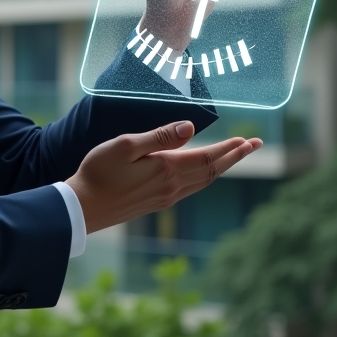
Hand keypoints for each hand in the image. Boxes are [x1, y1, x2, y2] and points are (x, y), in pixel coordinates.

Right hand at [65, 121, 261, 233]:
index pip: (207, 158)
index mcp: (166, 169)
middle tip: (254, 145)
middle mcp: (171, 187)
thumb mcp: (125, 146)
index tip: (248, 140)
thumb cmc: (98, 172)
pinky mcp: (155, 203)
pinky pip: (189, 189)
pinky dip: (204, 178)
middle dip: (234, 157)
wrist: (82, 208)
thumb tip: (190, 128)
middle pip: (211, 172)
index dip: (229, 149)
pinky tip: (202, 174)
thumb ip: (158, 137)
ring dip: (221, 168)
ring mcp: (164, 198)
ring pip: (202, 182)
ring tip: (234, 157)